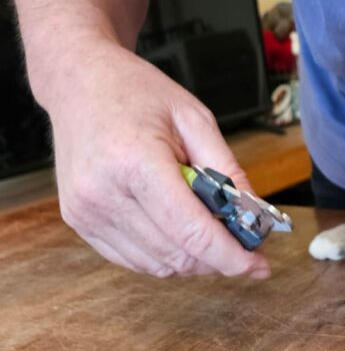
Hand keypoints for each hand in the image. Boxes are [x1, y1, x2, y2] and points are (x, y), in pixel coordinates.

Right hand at [47, 39, 269, 278]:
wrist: (78, 84)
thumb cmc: (137, 94)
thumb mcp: (195, 119)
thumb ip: (228, 172)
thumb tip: (255, 219)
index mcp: (135, 161)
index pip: (192, 233)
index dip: (231, 257)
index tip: (260, 267)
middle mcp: (104, 192)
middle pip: (177, 255)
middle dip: (217, 259)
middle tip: (240, 245)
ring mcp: (87, 211)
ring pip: (158, 266)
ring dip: (191, 259)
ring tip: (203, 229)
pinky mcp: (79, 222)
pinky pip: (135, 261)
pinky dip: (164, 255)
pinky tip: (173, 229)